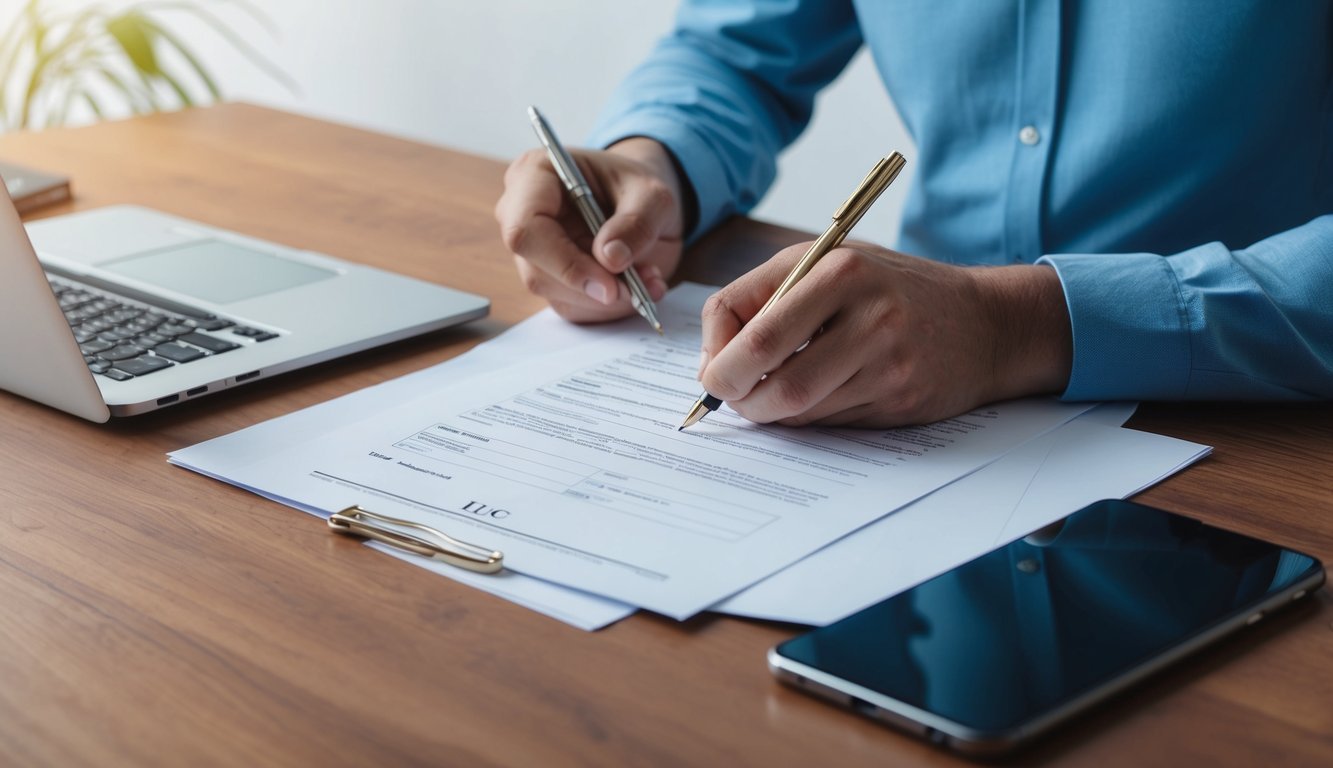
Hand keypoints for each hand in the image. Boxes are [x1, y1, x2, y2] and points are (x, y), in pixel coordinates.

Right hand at [495, 137, 684, 322]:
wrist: (640, 203)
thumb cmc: (635, 187)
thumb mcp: (653, 194)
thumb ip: (637, 221)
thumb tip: (611, 258)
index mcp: (534, 176)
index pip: (525, 229)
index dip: (563, 262)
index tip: (607, 283)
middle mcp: (521, 215)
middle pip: (537, 271)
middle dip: (591, 288)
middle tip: (637, 288)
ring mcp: (533, 253)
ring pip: (556, 294)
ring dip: (607, 300)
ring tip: (649, 280)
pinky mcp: (550, 280)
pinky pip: (573, 307)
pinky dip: (610, 306)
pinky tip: (638, 286)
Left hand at [698, 243, 1072, 426]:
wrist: (985, 323)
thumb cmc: (890, 289)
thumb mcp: (828, 264)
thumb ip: (764, 297)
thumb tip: (712, 359)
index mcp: (839, 269)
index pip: (751, 326)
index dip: (717, 357)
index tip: (711, 368)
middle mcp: (867, 313)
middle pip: (771, 373)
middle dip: (734, 394)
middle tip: (726, 397)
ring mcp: (888, 360)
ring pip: (797, 406)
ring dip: (767, 411)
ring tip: (767, 396)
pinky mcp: (900, 399)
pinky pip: (828, 421)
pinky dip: (805, 417)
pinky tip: (814, 397)